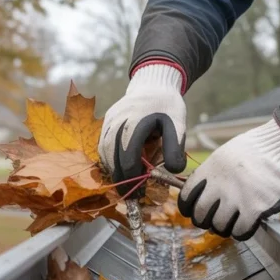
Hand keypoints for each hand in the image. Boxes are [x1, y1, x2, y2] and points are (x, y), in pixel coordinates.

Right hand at [99, 62, 186, 195]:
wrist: (152, 84)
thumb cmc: (167, 106)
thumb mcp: (177, 123)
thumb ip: (175, 147)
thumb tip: (174, 171)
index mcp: (136, 121)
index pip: (128, 155)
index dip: (133, 177)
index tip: (140, 192)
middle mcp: (117, 121)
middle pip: (112, 156)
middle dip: (121, 179)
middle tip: (131, 196)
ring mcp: (108, 121)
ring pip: (104, 152)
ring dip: (113, 171)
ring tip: (125, 185)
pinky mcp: (105, 123)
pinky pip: (102, 146)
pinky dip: (109, 160)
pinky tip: (120, 170)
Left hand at [178, 120, 279, 239]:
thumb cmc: (257, 148)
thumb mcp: (226, 154)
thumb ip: (213, 173)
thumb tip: (203, 190)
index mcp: (210, 169)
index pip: (187, 195)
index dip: (188, 208)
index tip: (193, 212)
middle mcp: (220, 185)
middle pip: (201, 215)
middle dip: (205, 221)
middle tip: (212, 221)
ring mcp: (236, 197)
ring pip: (219, 226)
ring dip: (224, 228)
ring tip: (231, 223)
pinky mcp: (254, 208)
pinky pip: (240, 231)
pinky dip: (241, 232)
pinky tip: (246, 227)